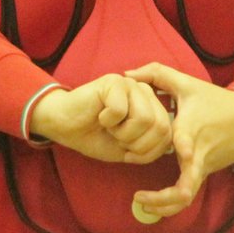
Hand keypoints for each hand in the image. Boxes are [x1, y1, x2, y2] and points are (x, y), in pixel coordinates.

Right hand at [29, 73, 172, 162]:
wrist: (64, 127)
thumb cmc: (95, 137)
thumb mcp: (129, 148)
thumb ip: (151, 146)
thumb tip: (169, 143)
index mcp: (152, 108)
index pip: (167, 134)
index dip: (147, 150)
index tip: (127, 149)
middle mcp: (145, 93)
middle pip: (161, 127)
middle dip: (137, 144)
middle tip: (117, 138)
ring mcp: (131, 85)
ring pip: (145, 119)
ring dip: (123, 133)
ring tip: (109, 127)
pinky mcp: (114, 81)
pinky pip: (121, 111)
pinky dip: (108, 121)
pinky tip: (99, 115)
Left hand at [125, 62, 233, 217]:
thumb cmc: (214, 100)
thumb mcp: (186, 82)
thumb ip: (156, 73)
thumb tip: (127, 73)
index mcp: (191, 130)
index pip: (189, 144)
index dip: (186, 149)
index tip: (182, 152)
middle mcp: (197, 154)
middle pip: (186, 187)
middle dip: (163, 199)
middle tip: (138, 197)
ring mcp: (202, 167)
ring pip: (186, 197)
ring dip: (165, 206)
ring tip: (142, 203)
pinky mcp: (205, 173)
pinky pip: (188, 193)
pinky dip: (171, 202)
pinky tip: (154, 203)